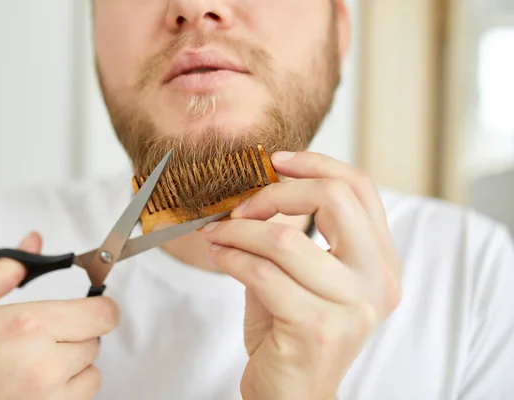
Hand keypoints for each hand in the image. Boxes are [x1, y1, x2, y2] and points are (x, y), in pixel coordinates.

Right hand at [0, 232, 118, 399]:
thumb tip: (34, 243)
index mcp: (28, 326)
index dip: (100, 308)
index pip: (103, 314)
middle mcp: (44, 364)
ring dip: (75, 366)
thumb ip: (5, 270)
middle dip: (76, 334)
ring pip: (92, 374)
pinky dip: (66, 391)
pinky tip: (37, 385)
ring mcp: (46, 399)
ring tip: (38, 362)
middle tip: (44, 336)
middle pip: (96, 342)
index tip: (90, 307)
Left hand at [202, 151, 401, 399]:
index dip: (316, 163)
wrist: (291, 395)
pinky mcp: (318, 328)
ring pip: (285, 239)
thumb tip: (256, 189)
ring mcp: (353, 306)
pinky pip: (261, 273)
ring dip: (239, 231)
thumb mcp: (302, 275)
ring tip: (217, 233)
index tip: (275, 160)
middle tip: (242, 206)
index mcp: (381, 261)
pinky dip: (231, 257)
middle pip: (334, 197)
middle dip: (275, 193)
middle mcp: (378, 281)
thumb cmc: (292, 332)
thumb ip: (292, 232)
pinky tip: (220, 255)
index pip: (360, 188)